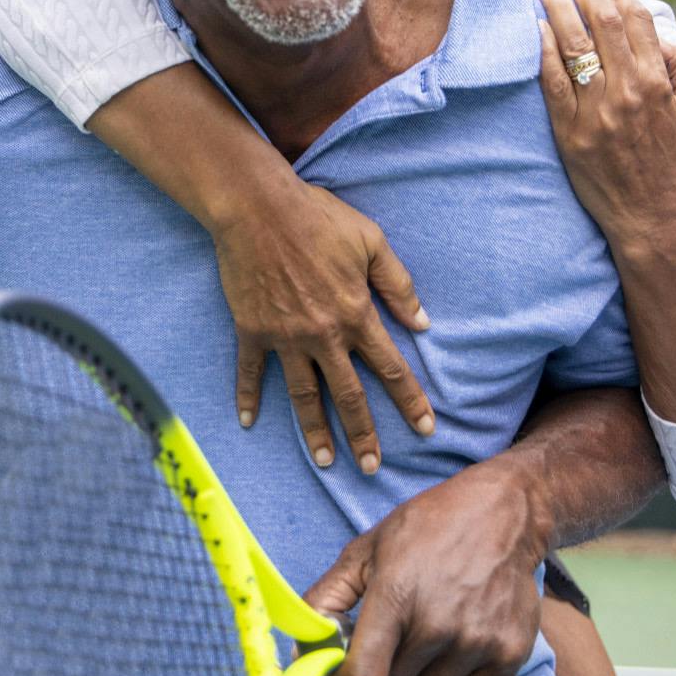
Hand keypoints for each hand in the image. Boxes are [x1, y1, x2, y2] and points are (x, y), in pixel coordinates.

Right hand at [209, 177, 434, 473]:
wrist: (258, 208)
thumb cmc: (318, 218)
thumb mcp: (372, 242)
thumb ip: (398, 285)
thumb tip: (423, 323)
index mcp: (356, 314)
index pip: (390, 368)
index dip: (410, 400)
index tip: (426, 429)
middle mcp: (323, 334)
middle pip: (348, 395)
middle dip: (363, 434)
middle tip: (372, 467)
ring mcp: (285, 336)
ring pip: (304, 394)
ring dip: (315, 431)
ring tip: (324, 462)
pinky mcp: (252, 330)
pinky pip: (251, 371)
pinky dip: (248, 396)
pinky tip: (248, 420)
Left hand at [304, 456, 551, 675]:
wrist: (504, 513)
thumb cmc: (429, 528)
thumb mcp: (366, 550)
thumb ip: (327, 598)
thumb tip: (301, 648)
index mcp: (397, 594)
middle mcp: (439, 623)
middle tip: (376, 663)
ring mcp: (478, 642)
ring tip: (411, 656)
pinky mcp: (510, 655)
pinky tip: (440, 668)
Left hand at [536, 0, 675, 250]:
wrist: (650, 214)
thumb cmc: (675, 160)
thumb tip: (661, 35)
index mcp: (658, 82)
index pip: (635, 19)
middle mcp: (626, 91)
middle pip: (600, 21)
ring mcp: (596, 111)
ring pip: (572, 44)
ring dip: (556, 8)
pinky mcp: (569, 130)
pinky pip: (552, 81)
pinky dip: (543, 50)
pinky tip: (536, 28)